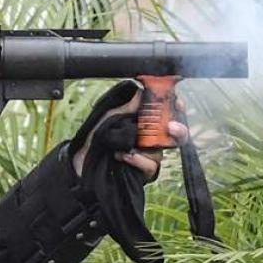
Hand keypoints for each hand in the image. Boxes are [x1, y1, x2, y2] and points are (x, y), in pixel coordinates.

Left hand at [72, 81, 189, 181]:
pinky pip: (151, 166)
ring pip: (162, 151)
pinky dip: (138, 160)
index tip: (178, 103)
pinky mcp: (144, 172)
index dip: (177, 108)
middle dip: (179, 130)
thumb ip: (127, 107)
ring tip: (130, 146)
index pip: (168, 114)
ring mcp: (148, 156)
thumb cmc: (95, 136)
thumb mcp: (109, 116)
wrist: (83, 160)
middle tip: (171, 127)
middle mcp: (150, 139)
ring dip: (149, 147)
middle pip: (175, 135)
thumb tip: (143, 91)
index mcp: (145, 122)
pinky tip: (123, 156)